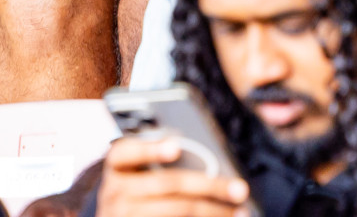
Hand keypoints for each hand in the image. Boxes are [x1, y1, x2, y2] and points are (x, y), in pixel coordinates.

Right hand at [97, 136, 251, 216]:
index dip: (150, 149)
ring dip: (213, 211)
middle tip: (240, 189)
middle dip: (208, 185)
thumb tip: (203, 160)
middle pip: (167, 184)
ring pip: (177, 210)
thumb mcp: (134, 172)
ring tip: (240, 212)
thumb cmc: (135, 189)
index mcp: (117, 166)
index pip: (127, 152)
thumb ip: (157, 161)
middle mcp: (116, 191)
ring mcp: (125, 214)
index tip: (176, 147)